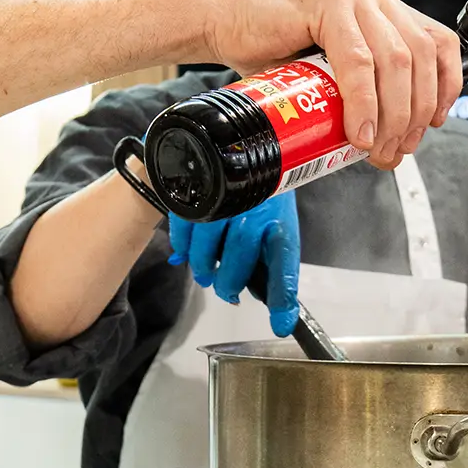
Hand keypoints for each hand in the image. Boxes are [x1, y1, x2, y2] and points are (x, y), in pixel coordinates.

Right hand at [168, 192, 300, 336]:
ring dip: (202, 267)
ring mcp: (223, 199)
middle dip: (228, 283)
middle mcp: (254, 210)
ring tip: (206, 273)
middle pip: (236, 259)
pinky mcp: (198, 191)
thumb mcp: (276, 223)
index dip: (283, 298)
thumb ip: (273, 264)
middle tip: (226, 291)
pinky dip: (183, 248)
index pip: (284, 264)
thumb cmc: (263, 194)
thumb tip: (280, 314)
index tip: (281, 323)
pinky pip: (183, 230)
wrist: (239, 144)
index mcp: (279, 220)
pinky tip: (187, 252)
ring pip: (206, 247)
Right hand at [203, 0, 463, 168]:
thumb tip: (392, 142)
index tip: (436, 121)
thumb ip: (360, 87)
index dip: (446, 84)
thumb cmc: (268, 51)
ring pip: (397, 61)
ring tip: (375, 149)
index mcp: (380, 5)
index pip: (438, 41)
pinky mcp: (327, 1)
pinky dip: (364, 103)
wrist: (218, 25)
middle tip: (395, 150)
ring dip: (394, 114)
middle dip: (416, 112)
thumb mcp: (327, 69)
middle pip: (421, 57)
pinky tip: (358, 132)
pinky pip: (359, 61)